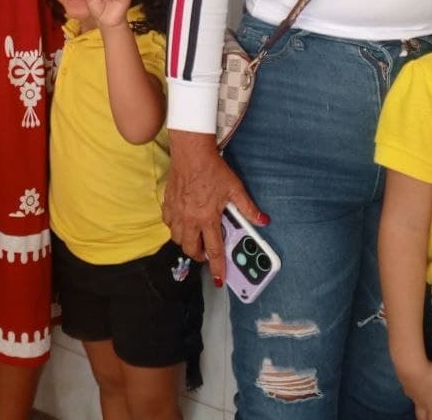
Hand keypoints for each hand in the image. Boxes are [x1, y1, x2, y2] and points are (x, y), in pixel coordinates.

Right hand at [162, 129, 265, 286]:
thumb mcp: (235, 188)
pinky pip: (168, 224)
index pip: (213, 250)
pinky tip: (182, 221)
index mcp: (207, 218)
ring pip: (177, 239)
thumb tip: (263, 220)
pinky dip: (175, 227)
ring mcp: (177, 212)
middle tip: (206, 252)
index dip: (217, 268)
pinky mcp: (168, 204)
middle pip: (191, 249)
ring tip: (195, 237)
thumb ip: (248, 208)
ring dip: (186, 242)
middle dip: (199, 255)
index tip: (219, 279)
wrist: (191, 153)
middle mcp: (190, 219)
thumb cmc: (213, 169)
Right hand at [395, 359, 431, 419]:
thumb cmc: (431, 379)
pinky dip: (413, 394)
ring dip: (419, 408)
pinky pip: (409, 393)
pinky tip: (414, 388)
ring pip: (415, 405)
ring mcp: (411, 393)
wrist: (409, 366)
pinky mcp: (404, 383)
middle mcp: (420, 402)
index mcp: (431, 406)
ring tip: (422, 408)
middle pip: (421, 417)